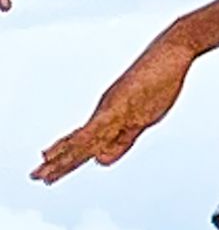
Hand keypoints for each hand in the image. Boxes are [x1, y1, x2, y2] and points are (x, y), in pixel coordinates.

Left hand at [34, 30, 197, 181]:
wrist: (169, 52)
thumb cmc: (160, 78)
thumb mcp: (144, 119)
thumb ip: (123, 140)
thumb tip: (102, 159)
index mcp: (108, 114)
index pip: (80, 139)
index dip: (63, 153)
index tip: (46, 165)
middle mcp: (105, 112)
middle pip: (77, 143)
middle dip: (58, 162)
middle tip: (37, 176)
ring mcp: (113, 109)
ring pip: (83, 140)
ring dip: (64, 158)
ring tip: (44, 171)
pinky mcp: (121, 105)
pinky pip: (99, 129)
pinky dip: (83, 142)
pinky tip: (74, 152)